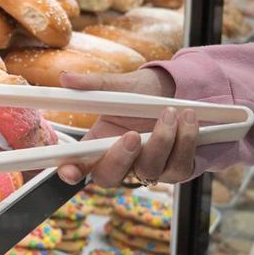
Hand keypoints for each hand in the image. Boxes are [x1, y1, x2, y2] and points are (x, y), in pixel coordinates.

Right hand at [55, 68, 199, 187]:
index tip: (68, 170)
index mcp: (99, 143)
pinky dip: (185, 141)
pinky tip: (187, 119)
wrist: (180, 90)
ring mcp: (148, 169)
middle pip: (109, 177)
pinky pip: (179, 166)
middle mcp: (121, 162)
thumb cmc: (143, 92)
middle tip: (132, 135)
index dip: (70, 172)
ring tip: (171, 112)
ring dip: (161, 141)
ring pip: (149, 170)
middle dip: (120, 158)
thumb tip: (65, 77)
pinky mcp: (176, 170)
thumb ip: (93, 85)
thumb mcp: (118, 85)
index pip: (77, 165)